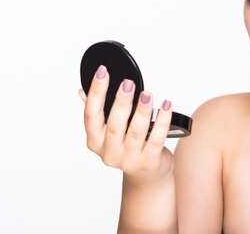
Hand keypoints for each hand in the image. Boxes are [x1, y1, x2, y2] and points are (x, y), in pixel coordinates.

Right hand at [78, 65, 173, 182]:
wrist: (147, 176)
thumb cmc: (128, 148)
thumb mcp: (109, 132)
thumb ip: (98, 112)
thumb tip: (82, 92)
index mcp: (95, 141)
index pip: (91, 114)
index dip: (95, 92)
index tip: (102, 72)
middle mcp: (109, 152)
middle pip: (114, 124)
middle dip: (121, 101)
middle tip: (128, 83)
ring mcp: (129, 159)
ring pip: (136, 131)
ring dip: (142, 110)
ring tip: (147, 94)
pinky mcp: (149, 161)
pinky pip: (157, 138)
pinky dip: (163, 120)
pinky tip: (166, 105)